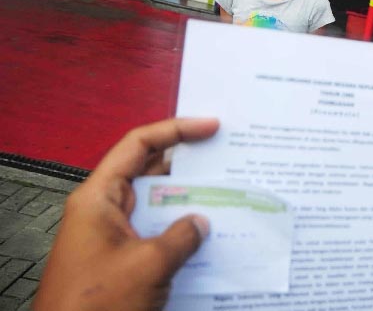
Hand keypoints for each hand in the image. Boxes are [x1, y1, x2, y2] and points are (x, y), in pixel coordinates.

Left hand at [34, 117, 219, 310]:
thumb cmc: (96, 305)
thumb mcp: (148, 265)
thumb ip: (181, 236)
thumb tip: (201, 222)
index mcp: (99, 197)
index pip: (138, 145)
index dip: (176, 130)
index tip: (212, 127)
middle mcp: (104, 210)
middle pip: (151, 172)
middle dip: (189, 166)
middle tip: (227, 159)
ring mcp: (113, 237)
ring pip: (157, 205)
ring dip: (189, 203)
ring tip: (228, 195)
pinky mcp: (121, 261)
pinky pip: (156, 234)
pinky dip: (181, 232)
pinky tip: (210, 237)